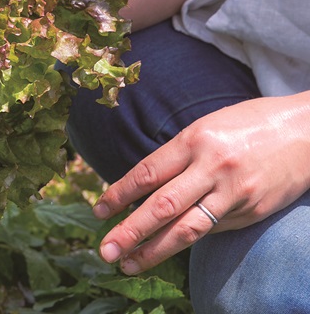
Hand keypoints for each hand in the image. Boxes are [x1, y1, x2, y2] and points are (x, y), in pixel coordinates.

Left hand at [91, 91, 309, 274]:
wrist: (308, 131)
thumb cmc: (248, 124)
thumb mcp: (205, 128)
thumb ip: (177, 156)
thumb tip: (143, 187)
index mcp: (195, 140)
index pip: (147, 173)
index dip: (119, 195)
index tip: (99, 211)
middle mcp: (212, 168)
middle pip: (161, 206)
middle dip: (129, 232)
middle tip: (105, 251)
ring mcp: (234, 193)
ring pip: (187, 229)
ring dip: (154, 251)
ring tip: (128, 264)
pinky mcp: (252, 212)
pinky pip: (213, 229)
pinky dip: (188, 241)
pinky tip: (169, 250)